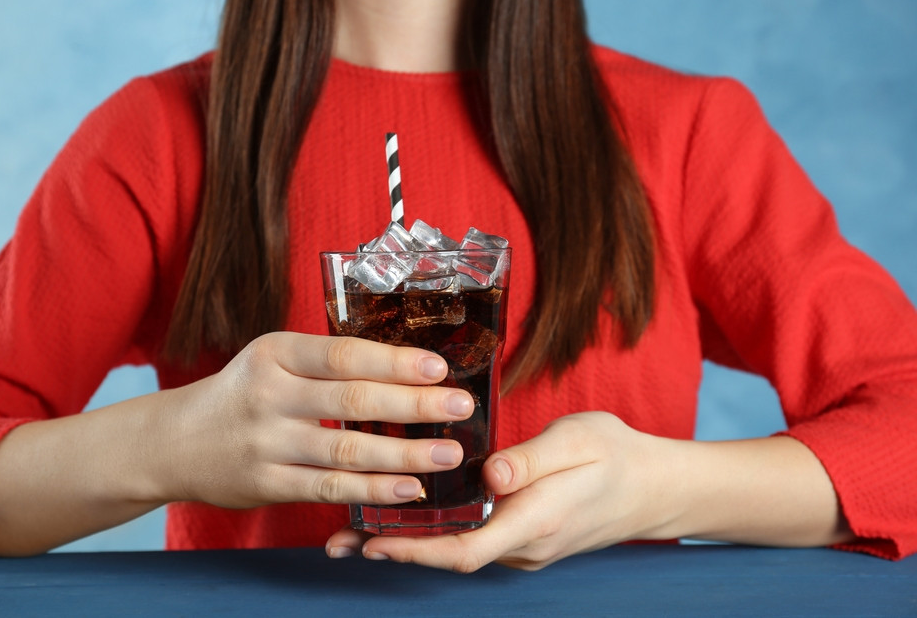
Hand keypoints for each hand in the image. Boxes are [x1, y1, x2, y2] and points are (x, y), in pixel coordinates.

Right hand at [154, 332, 474, 509]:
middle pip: (353, 400)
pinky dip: (372, 490)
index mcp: (275, 353)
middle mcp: (269, 394)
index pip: (344, 354)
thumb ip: (326, 363)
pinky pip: (329, 488)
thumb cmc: (242, 393)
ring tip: (448, 453)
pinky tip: (408, 488)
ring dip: (405, 454)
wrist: (174, 441)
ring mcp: (266, 442)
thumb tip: (405, 366)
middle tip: (461, 406)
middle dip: (415, 405)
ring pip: (347, 450)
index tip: (439, 366)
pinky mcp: (266, 483)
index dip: (395, 361)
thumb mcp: (272, 360)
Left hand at [326, 411, 678, 571]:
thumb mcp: (579, 439)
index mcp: (537, 519)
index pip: (466, 549)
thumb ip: (532, 459)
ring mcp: (525, 547)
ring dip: (410, 541)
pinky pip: (472, 542)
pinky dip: (435, 534)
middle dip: (396, 549)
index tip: (374, 541)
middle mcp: (526, 544)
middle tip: (342, 540)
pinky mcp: (523, 538)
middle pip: (450, 556)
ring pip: (458, 551)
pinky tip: (407, 517)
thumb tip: (490, 476)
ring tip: (357, 531)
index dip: (416, 549)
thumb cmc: (615, 455)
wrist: (654, 488)